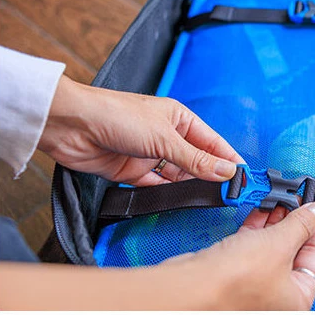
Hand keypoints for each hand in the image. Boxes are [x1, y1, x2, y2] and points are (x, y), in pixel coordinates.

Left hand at [38, 75, 242, 184]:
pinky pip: (156, 185)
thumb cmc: (115, 115)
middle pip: (196, 160)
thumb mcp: (164, 138)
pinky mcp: (132, 171)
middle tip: (229, 193)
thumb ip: (195, 159)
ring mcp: (149, 154)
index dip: (229, 159)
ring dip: (191, 185)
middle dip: (212, 175)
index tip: (244, 177)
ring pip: (178, 174)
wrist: (70, 125)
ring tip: (209, 199)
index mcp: (179, 118)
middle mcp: (166, 135)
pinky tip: (179, 200)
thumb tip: (225, 170)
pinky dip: (167, 193)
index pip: (212, 142)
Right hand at [163, 199, 314, 309]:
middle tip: (300, 198)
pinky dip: (258, 227)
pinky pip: (253, 245)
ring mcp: (255, 284)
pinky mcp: (234, 272)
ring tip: (282, 198)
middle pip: (295, 251)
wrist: (192, 286)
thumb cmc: (234, 282)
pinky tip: (262, 209)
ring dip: (277, 221)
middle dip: (297, 221)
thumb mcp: (280, 244)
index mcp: (298, 300)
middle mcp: (277, 296)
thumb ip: (302, 224)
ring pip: (273, 246)